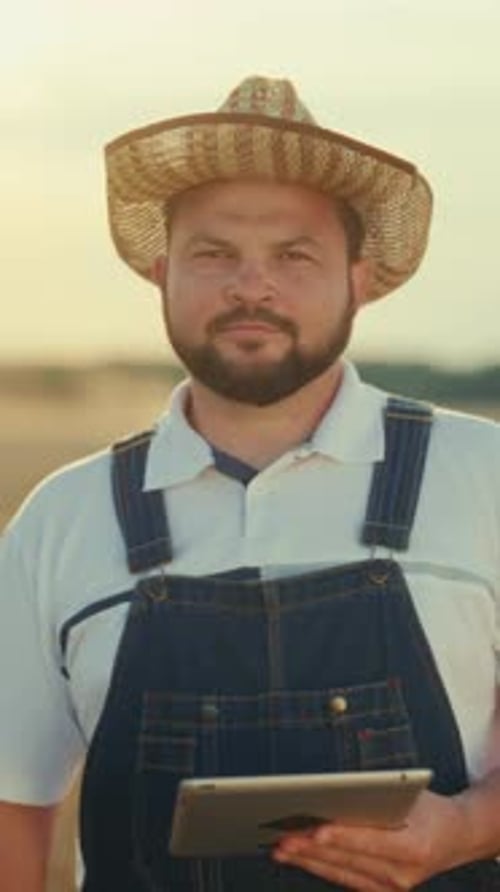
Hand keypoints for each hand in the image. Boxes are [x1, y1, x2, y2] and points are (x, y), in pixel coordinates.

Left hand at [272, 789, 468, 890]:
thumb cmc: (429, 809)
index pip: (369, 842)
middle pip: (348, 860)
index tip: (315, 830)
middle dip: (312, 849)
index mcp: (413, 847)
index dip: (341, 837)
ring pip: (341, 873)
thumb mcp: (409, 794)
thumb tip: (337, 793)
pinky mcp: (381, 891)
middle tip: (283, 837)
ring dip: (308, 861)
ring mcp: (391, 888)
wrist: (457, 836)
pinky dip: (320, 868)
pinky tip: (300, 857)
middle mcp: (402, 874)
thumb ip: (378, 797)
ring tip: (281, 847)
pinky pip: (345, 879)